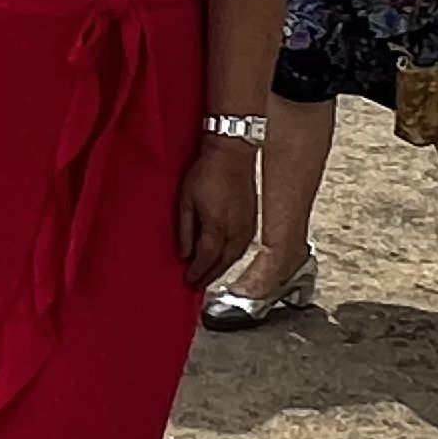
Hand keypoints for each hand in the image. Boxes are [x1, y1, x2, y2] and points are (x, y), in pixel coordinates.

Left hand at [176, 139, 257, 290]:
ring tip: (209, 275)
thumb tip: (184, 254)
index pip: (207, 259)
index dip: (197, 272)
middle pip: (222, 263)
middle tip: (197, 284)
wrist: (232, 153)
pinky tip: (224, 258)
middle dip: (209, 276)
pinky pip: (242, 247)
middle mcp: (236, 231)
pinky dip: (232, 257)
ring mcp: (247, 226)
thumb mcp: (186, 200)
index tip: (189, 280)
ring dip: (221, 269)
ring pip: (234, 257)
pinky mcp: (253, 221)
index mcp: (218, 226)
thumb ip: (186, 230)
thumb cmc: (207, 171)